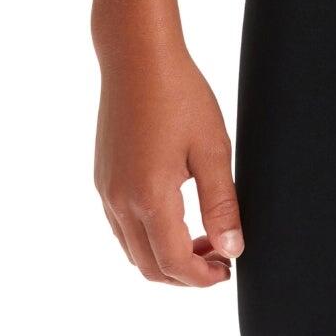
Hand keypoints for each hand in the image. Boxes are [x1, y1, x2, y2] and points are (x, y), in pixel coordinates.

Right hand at [94, 46, 243, 285]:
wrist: (137, 57)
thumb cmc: (179, 94)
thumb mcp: (212, 149)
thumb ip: (222, 204)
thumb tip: (232, 249)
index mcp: (149, 196)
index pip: (174, 263)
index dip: (203, 278)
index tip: (228, 270)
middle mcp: (120, 201)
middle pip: (149, 267)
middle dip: (185, 274)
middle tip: (220, 258)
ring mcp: (106, 190)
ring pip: (132, 251)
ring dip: (165, 257)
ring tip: (203, 237)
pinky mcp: (102, 177)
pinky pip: (121, 227)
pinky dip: (148, 238)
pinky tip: (176, 215)